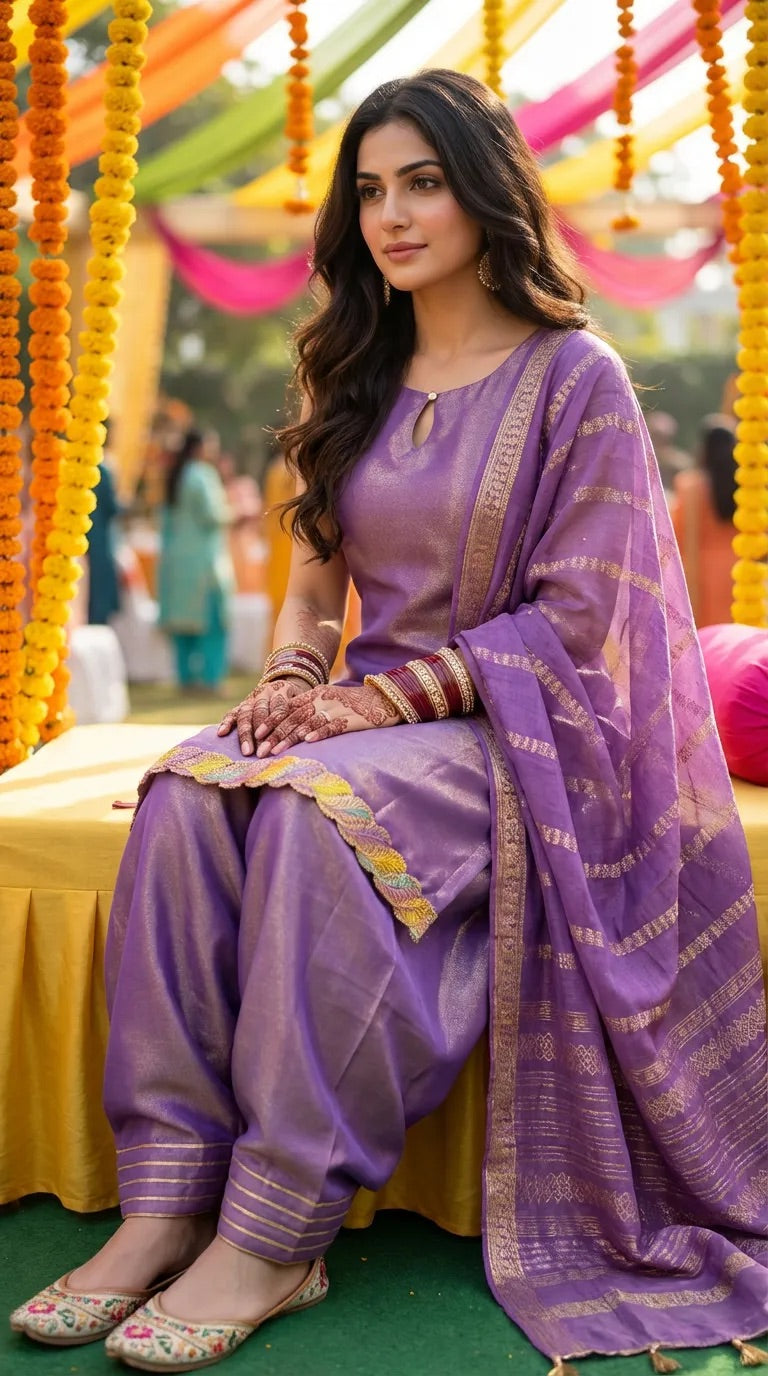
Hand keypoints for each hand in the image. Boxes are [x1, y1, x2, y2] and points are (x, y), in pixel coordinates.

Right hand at [217, 677, 313, 756]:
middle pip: (260, 712)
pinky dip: (226, 722)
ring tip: (246, 752)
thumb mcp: (303, 703)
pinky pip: (232, 712)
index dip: (275, 724)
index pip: (279, 707)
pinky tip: (221, 733)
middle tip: (260, 753)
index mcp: (282, 689)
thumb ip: (302, 715)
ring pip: (245, 714)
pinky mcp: (241, 704)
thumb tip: (307, 736)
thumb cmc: (298, 701)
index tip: (274, 741)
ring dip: (245, 734)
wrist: (284, 687)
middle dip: (260, 734)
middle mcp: (264, 692)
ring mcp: (251, 698)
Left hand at [254, 682, 400, 756]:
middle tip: (261, 751)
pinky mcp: (352, 719)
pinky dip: (320, 733)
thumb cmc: (351, 703)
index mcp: (315, 694)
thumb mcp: (326, 699)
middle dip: (276, 735)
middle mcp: (323, 699)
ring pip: (309, 724)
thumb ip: (308, 708)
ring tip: (276, 751)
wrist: (382, 699)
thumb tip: (287, 725)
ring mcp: (337, 709)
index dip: (272, 721)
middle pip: (294, 718)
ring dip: (291, 738)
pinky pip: (333, 726)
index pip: (289, 708)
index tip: (257, 734)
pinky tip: (308, 742)